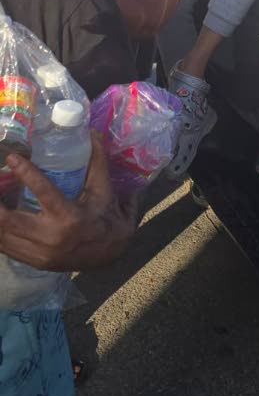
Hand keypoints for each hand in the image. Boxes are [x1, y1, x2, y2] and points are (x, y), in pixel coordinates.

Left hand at [0, 136, 137, 272]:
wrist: (111, 256)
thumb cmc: (107, 219)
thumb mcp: (104, 190)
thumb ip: (97, 162)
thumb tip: (91, 133)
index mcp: (70, 217)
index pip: (43, 191)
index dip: (25, 173)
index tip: (11, 157)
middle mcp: (52, 237)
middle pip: (9, 221)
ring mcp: (40, 253)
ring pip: (3, 237)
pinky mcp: (34, 262)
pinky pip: (6, 248)